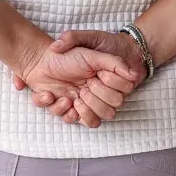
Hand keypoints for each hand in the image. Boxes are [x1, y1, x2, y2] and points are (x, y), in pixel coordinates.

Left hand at [15, 42, 140, 128]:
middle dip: (96, 98)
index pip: (121, 96)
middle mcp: (97, 96)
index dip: (110, 88)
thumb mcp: (93, 53)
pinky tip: (53, 95)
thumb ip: (114, 62)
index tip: (99, 75)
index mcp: (106, 84)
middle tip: (84, 86)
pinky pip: (71, 120)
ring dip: (83, 110)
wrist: (40, 59)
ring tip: (72, 98)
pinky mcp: (66, 110)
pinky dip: (61, 109)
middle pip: (109, 112)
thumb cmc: (68, 55)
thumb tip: (135, 74)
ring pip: (94, 122)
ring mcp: (82, 104)